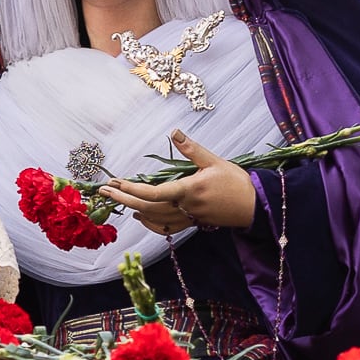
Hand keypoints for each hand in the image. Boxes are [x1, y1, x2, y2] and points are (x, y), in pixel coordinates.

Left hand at [103, 131, 257, 234]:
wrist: (255, 207)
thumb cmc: (236, 182)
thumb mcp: (215, 161)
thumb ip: (192, 149)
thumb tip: (174, 131)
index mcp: (189, 190)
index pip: (153, 193)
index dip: (131, 190)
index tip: (115, 183)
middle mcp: (184, 207)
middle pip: (146, 208)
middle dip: (123, 200)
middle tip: (104, 191)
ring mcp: (187, 218)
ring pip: (153, 219)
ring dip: (133, 209)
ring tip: (118, 199)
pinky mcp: (191, 224)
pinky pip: (164, 227)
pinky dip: (149, 223)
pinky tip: (141, 216)